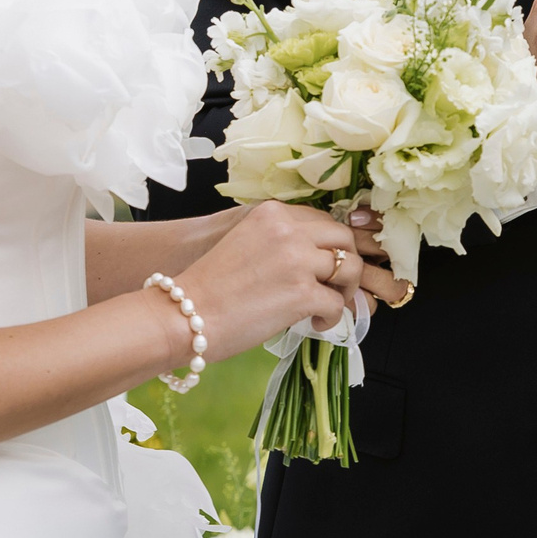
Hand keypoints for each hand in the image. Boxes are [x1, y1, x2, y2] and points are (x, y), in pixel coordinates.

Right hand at [173, 202, 407, 357]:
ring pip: (350, 268)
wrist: (185, 315)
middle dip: (345, 263)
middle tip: (334, 285)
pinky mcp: (303, 293)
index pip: (322, 220)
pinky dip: (332, 318)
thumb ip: (279, 241)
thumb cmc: (209, 287)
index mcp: (272, 213)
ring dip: (345, 290)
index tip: (324, 265)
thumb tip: (316, 259)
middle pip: (344, 238)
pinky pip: (338, 304)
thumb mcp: (246, 243)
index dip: (329, 245)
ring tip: (326, 305)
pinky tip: (314, 324)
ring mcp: (298, 260)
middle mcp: (288, 229)